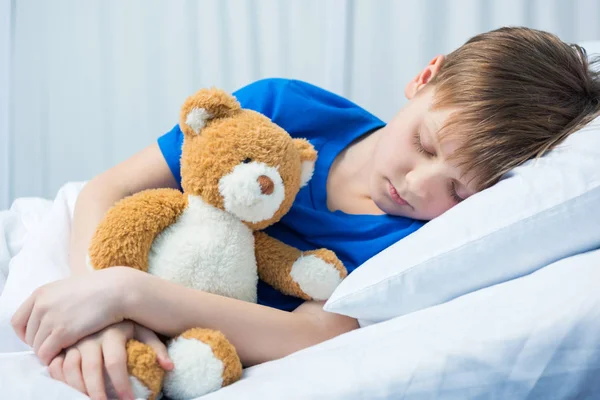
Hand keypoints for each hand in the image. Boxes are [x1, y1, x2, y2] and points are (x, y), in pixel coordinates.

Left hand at [11, 267, 139, 364]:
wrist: (117, 290)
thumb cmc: (99, 289)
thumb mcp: (68, 288)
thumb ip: (53, 300)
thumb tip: (48, 316)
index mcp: (41, 293)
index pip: (18, 321)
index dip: (26, 333)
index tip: (40, 336)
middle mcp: (41, 305)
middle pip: (28, 336)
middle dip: (40, 343)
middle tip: (57, 346)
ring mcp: (50, 319)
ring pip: (37, 347)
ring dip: (48, 352)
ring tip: (64, 350)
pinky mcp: (62, 332)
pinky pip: (46, 354)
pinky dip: (53, 358)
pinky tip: (66, 354)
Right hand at [48, 321, 173, 399]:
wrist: (107, 299)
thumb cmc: (128, 322)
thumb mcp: (144, 330)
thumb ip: (157, 348)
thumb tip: (170, 367)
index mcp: (113, 332)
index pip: (116, 362)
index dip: (121, 384)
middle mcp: (91, 335)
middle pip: (91, 369)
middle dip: (97, 392)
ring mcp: (74, 339)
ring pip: (70, 368)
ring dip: (77, 389)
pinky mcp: (62, 343)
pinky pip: (55, 364)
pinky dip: (60, 379)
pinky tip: (71, 388)